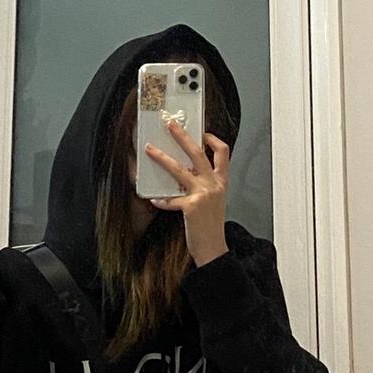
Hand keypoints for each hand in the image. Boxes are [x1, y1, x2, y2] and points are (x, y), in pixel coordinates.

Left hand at [144, 123, 229, 266]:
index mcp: (221, 181)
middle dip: (182, 136)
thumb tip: (187, 171)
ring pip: (179, 170)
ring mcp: (203, 195)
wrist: (214, 248)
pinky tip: (153, 199)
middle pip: (198, 153)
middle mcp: (214, 185)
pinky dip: (160, 199)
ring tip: (149, 150)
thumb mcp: (215, 200)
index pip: (223, 152)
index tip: (202, 133)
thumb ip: (205, 184)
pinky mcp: (190, 207)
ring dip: (162, 158)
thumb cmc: (211, 225)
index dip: (212, 139)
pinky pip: (170, 199)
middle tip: (170, 125)